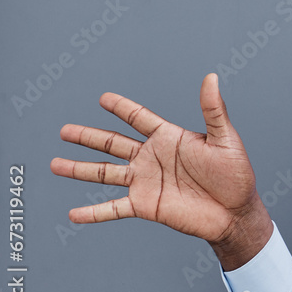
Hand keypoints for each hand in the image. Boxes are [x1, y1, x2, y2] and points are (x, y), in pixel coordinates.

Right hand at [50, 73, 271, 268]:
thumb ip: (213, 109)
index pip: (139, 118)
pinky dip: (93, 212)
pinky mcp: (145, 206)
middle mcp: (152, 158)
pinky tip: (73, 214)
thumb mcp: (225, 139)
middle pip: (113, 144)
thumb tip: (211, 77)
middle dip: (88, 136)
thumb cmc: (236, 174)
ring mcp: (146, 182)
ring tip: (55, 164)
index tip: (103, 97)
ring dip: (80, 169)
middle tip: (64, 129)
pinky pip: (113, 208)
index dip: (122, 107)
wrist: (236, 212)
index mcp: (169, 138)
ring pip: (105, 173)